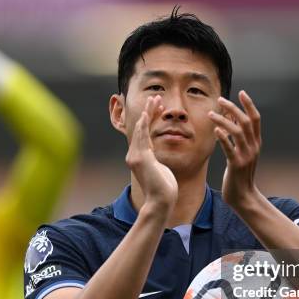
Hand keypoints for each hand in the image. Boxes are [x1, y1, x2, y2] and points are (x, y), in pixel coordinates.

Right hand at [125, 95, 177, 211]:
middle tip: (157, 97)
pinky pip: (142, 137)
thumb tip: (158, 161)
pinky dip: (144, 124)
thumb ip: (157, 162)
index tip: (160, 107)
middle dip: (149, 111)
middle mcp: (134, 155)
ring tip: (156, 99)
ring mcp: (135, 156)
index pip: (145, 133)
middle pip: (141, 127)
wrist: (161, 201)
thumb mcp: (160, 171)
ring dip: (149, 113)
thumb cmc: (164, 189)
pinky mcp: (140, 158)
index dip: (152, 118)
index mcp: (140, 157)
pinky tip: (148, 113)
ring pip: (141, 129)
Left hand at [208, 90, 262, 210]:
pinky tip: (215, 130)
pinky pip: (230, 148)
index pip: (256, 119)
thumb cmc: (240, 175)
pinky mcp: (236, 165)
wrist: (244, 197)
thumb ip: (240, 138)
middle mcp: (253, 147)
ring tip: (211, 114)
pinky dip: (223, 137)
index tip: (241, 92)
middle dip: (234, 108)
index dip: (249, 104)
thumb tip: (234, 119)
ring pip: (237, 132)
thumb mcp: (243, 153)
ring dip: (224, 120)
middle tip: (220, 99)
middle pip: (246, 121)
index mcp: (256, 143)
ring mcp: (246, 156)